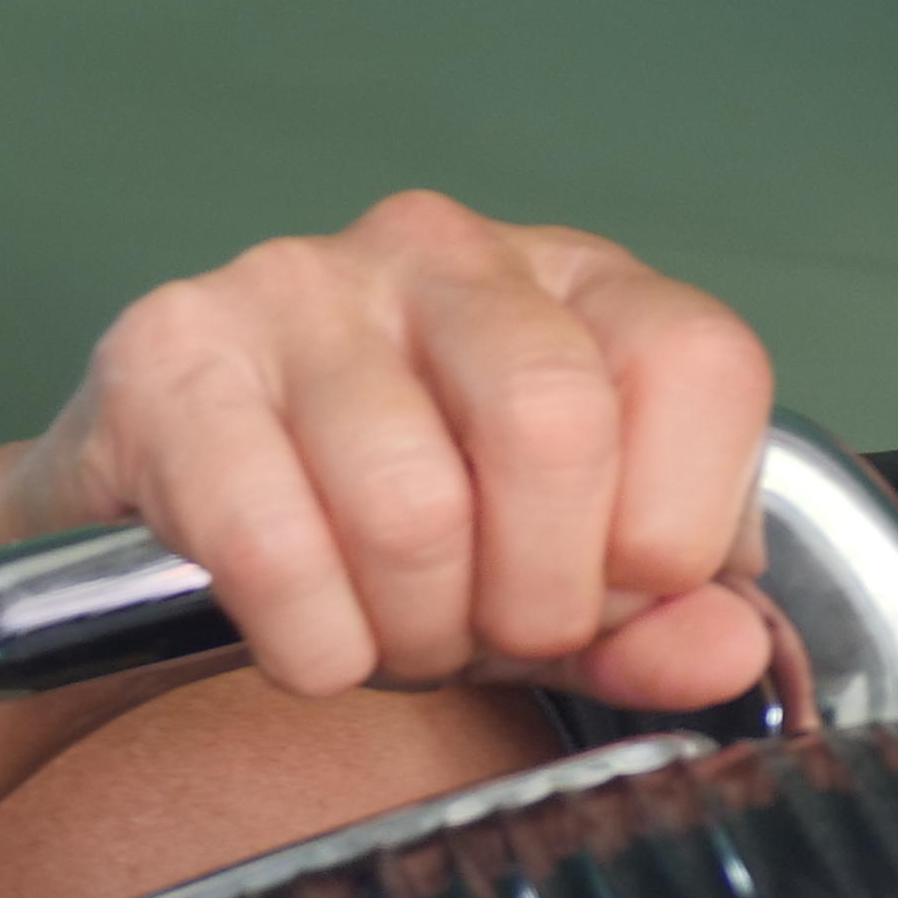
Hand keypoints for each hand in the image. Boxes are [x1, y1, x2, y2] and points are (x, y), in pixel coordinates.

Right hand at [0, 192, 778, 707]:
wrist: (187, 526)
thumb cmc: (404, 534)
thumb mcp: (562, 587)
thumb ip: (655, 624)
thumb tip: (724, 645)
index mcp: (581, 282)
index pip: (700, 365)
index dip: (672, 531)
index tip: (611, 593)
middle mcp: (448, 251)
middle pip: (553, 425)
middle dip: (536, 597)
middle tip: (489, 633)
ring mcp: (303, 284)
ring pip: (410, 508)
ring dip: (412, 632)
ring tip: (393, 630)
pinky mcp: (173, 351)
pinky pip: (271, 547)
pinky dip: (313, 643)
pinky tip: (309, 632)